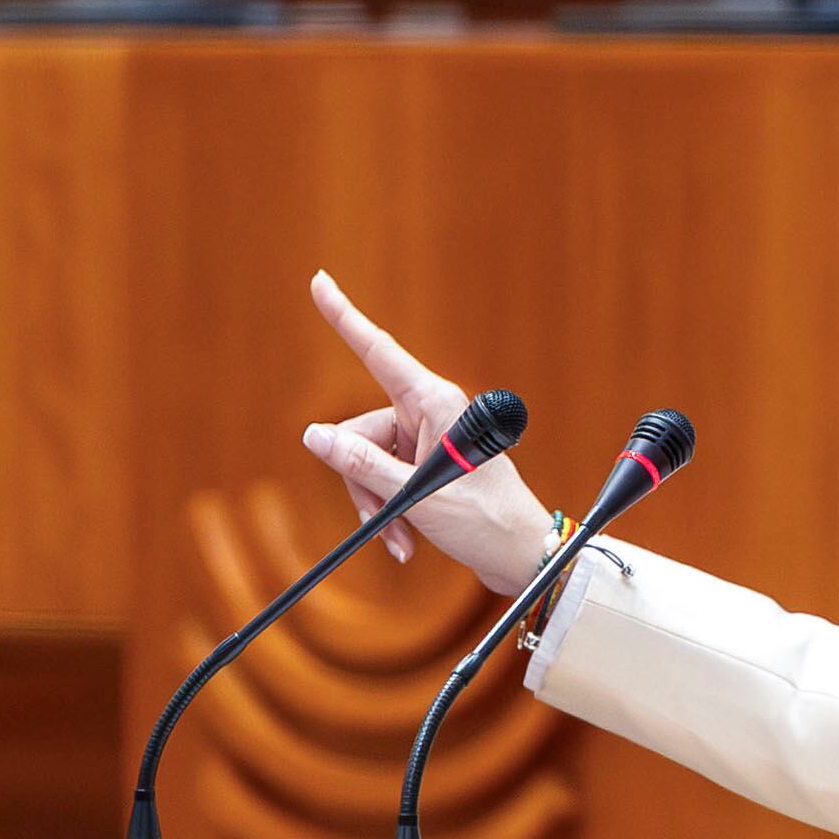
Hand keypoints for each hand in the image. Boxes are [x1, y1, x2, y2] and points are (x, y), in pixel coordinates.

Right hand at [301, 270, 555, 595]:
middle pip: (362, 432)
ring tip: (401, 538)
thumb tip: (316, 436)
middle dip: (363, 481)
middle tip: (384, 520)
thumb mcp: (417, 496)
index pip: (378, 351)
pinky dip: (392, 511)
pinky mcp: (431, 465)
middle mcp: (431, 413)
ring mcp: (430, 439)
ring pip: (370, 462)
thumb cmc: (484, 521)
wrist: (522, 557)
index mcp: (435, 402)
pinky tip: (406, 542)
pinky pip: (388, 479)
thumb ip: (362, 465)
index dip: (344, 316)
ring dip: (379, 504)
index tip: (319, 281)